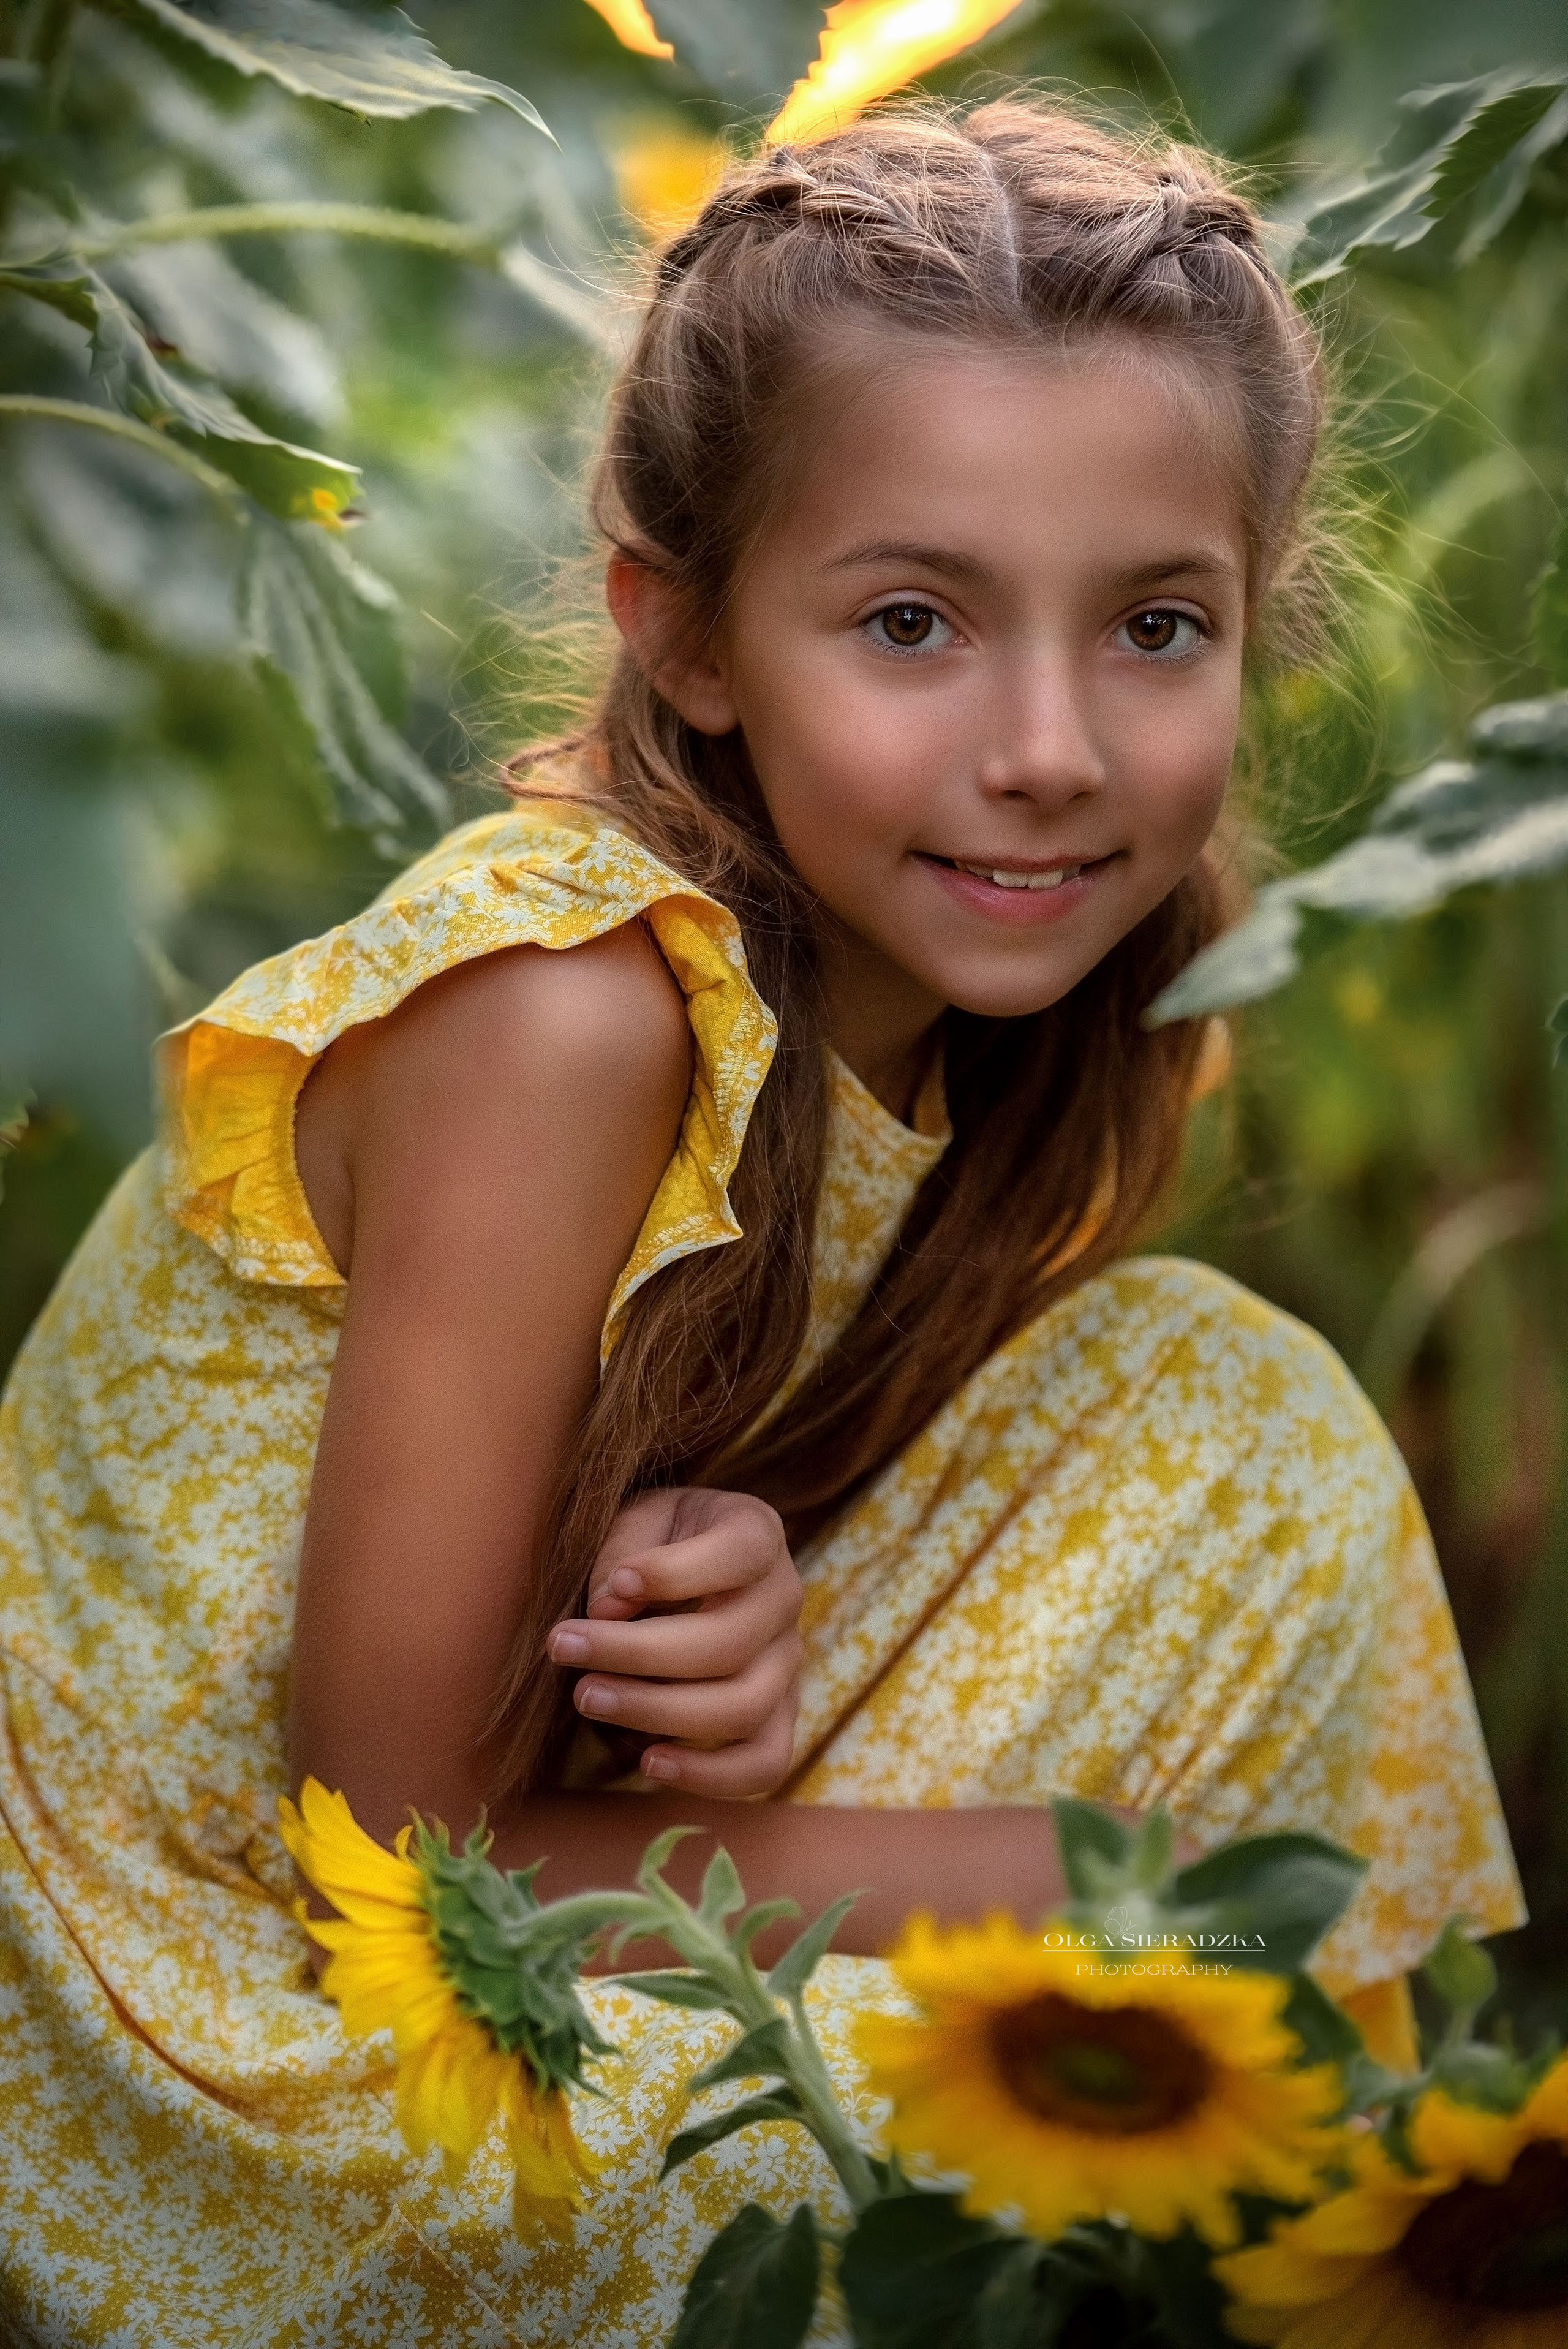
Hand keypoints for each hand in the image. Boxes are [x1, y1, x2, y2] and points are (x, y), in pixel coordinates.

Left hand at [546, 1488, 803, 1796]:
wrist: (682, 1568)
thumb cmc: (653, 1541)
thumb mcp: (636, 1520)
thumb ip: (622, 1552)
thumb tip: (607, 1611)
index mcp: (758, 1534)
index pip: (741, 1553)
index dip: (678, 1573)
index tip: (614, 1583)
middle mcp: (785, 1600)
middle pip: (728, 1643)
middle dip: (637, 1652)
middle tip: (564, 1646)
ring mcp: (787, 1664)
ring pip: (742, 1707)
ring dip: (657, 1710)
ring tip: (587, 1696)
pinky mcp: (778, 1717)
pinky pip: (765, 1763)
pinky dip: (711, 1774)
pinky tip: (649, 1761)